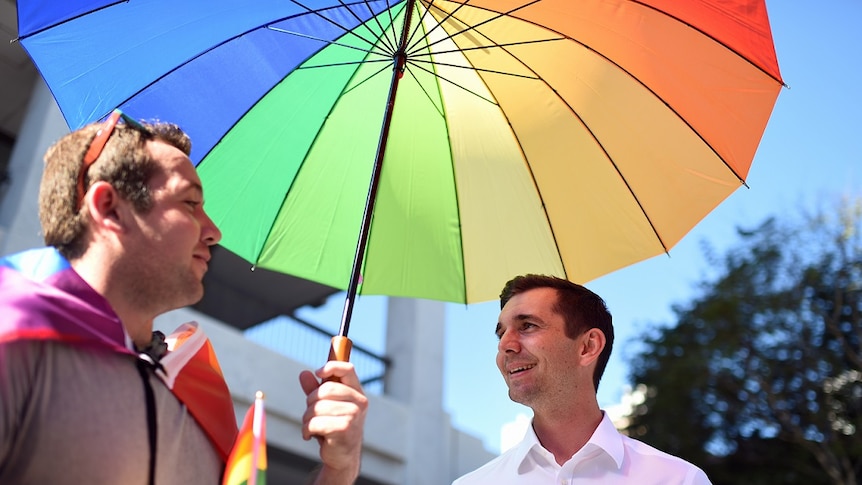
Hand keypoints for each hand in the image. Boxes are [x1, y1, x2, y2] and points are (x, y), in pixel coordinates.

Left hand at [299, 361, 367, 484]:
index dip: (332, 366)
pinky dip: (307, 430)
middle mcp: (359, 402)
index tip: (318, 372)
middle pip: (326, 389)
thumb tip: (304, 373)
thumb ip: (315, 390)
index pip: (348, 369)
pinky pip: (316, 422)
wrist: (342, 457)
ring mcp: (354, 415)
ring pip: (318, 407)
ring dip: (306, 419)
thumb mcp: (325, 406)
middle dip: (310, 402)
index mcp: (357, 392)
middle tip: (309, 414)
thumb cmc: (334, 428)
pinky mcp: (345, 429)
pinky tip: (309, 436)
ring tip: (310, 427)